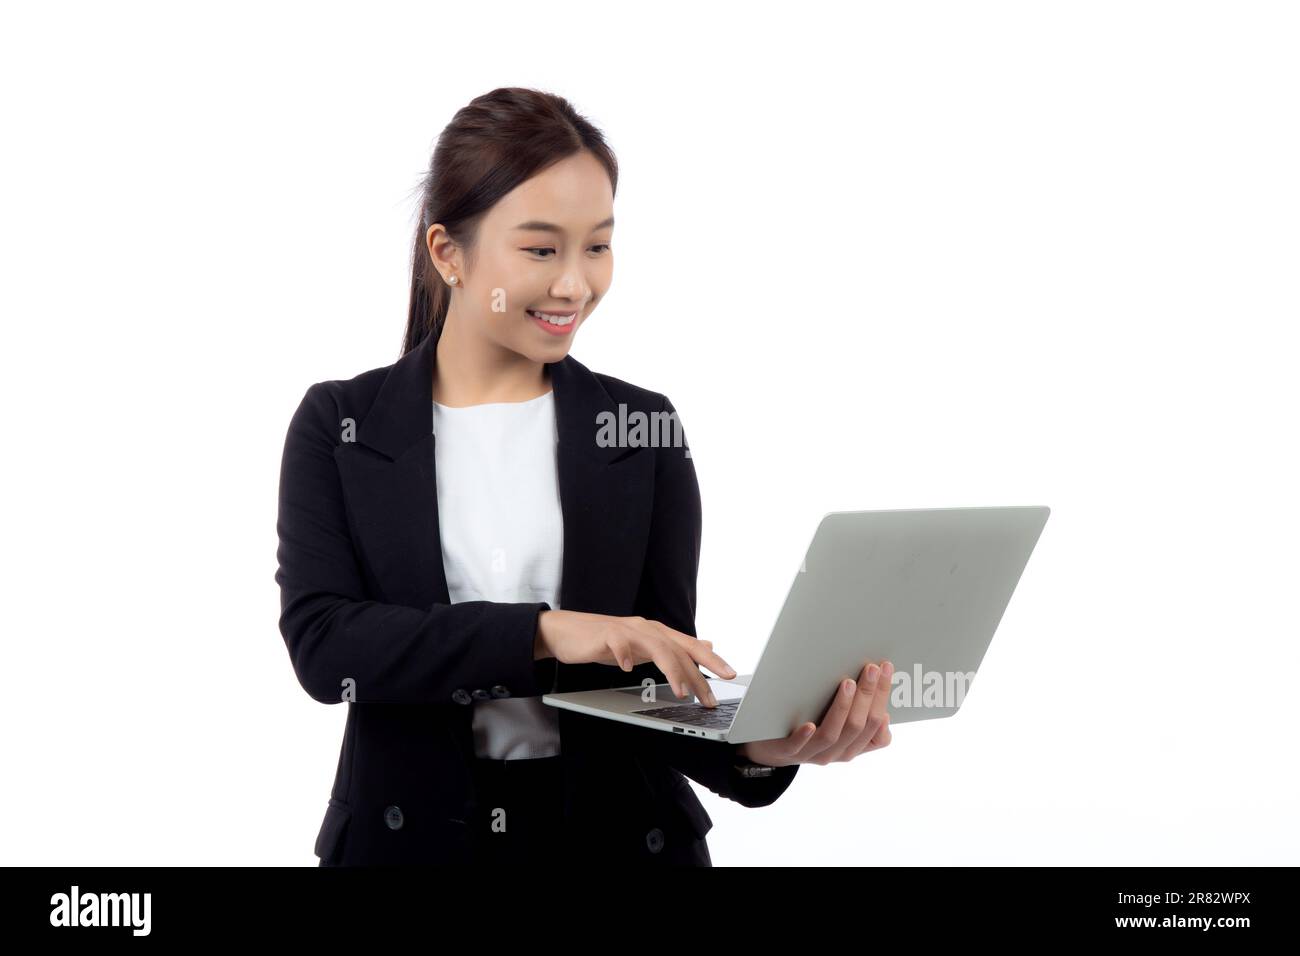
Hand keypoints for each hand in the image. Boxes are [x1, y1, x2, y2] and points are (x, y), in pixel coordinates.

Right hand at [536, 609, 735, 705]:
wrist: (566, 632)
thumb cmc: (606, 641)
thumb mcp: (644, 645)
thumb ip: (672, 647)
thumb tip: (706, 643)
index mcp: (657, 633)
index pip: (690, 646)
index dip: (711, 659)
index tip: (729, 675)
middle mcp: (647, 628)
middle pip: (678, 649)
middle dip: (697, 674)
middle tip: (708, 698)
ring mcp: (627, 630)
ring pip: (656, 646)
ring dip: (670, 668)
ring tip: (680, 691)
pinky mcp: (605, 634)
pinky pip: (618, 642)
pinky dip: (624, 654)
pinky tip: (627, 667)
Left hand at [738, 660, 892, 766]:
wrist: (770, 747)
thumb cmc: (808, 723)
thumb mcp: (836, 721)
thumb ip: (856, 709)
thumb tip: (875, 682)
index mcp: (852, 746)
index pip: (877, 729)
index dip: (883, 699)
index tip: (886, 670)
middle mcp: (836, 753)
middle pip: (858, 726)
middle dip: (868, 695)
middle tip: (872, 668)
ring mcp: (812, 753)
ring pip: (833, 735)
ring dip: (842, 708)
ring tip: (847, 683)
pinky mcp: (787, 752)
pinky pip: (797, 746)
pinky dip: (805, 736)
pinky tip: (809, 724)